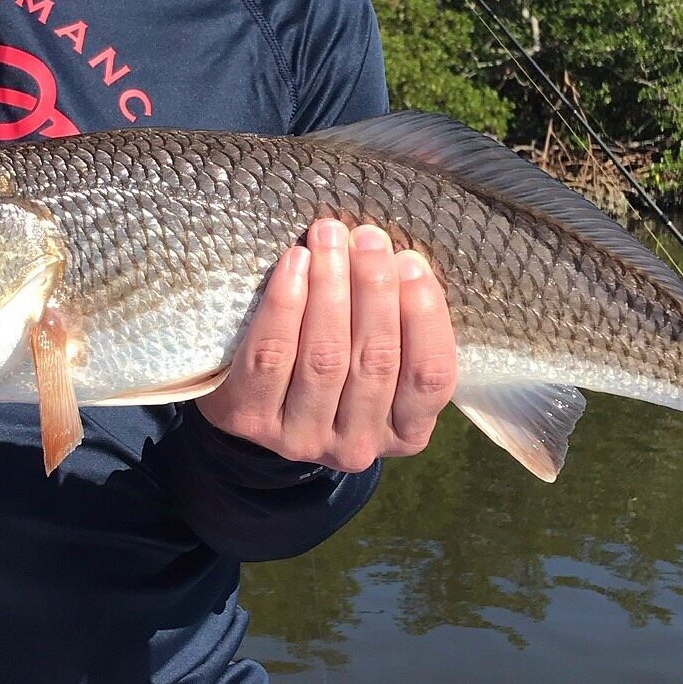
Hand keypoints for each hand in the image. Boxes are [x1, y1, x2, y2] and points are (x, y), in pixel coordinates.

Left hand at [198, 218, 457, 472]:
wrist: (259, 408)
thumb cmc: (337, 369)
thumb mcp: (384, 361)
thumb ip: (400, 327)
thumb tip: (400, 260)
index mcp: (407, 433)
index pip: (430, 377)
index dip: (424, 317)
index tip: (412, 262)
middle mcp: (359, 446)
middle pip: (375, 361)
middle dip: (374, 289)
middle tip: (368, 237)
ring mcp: (303, 439)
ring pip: (324, 356)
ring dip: (330, 287)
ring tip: (330, 237)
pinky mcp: (252, 421)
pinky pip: (271, 355)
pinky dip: (285, 304)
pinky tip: (295, 263)